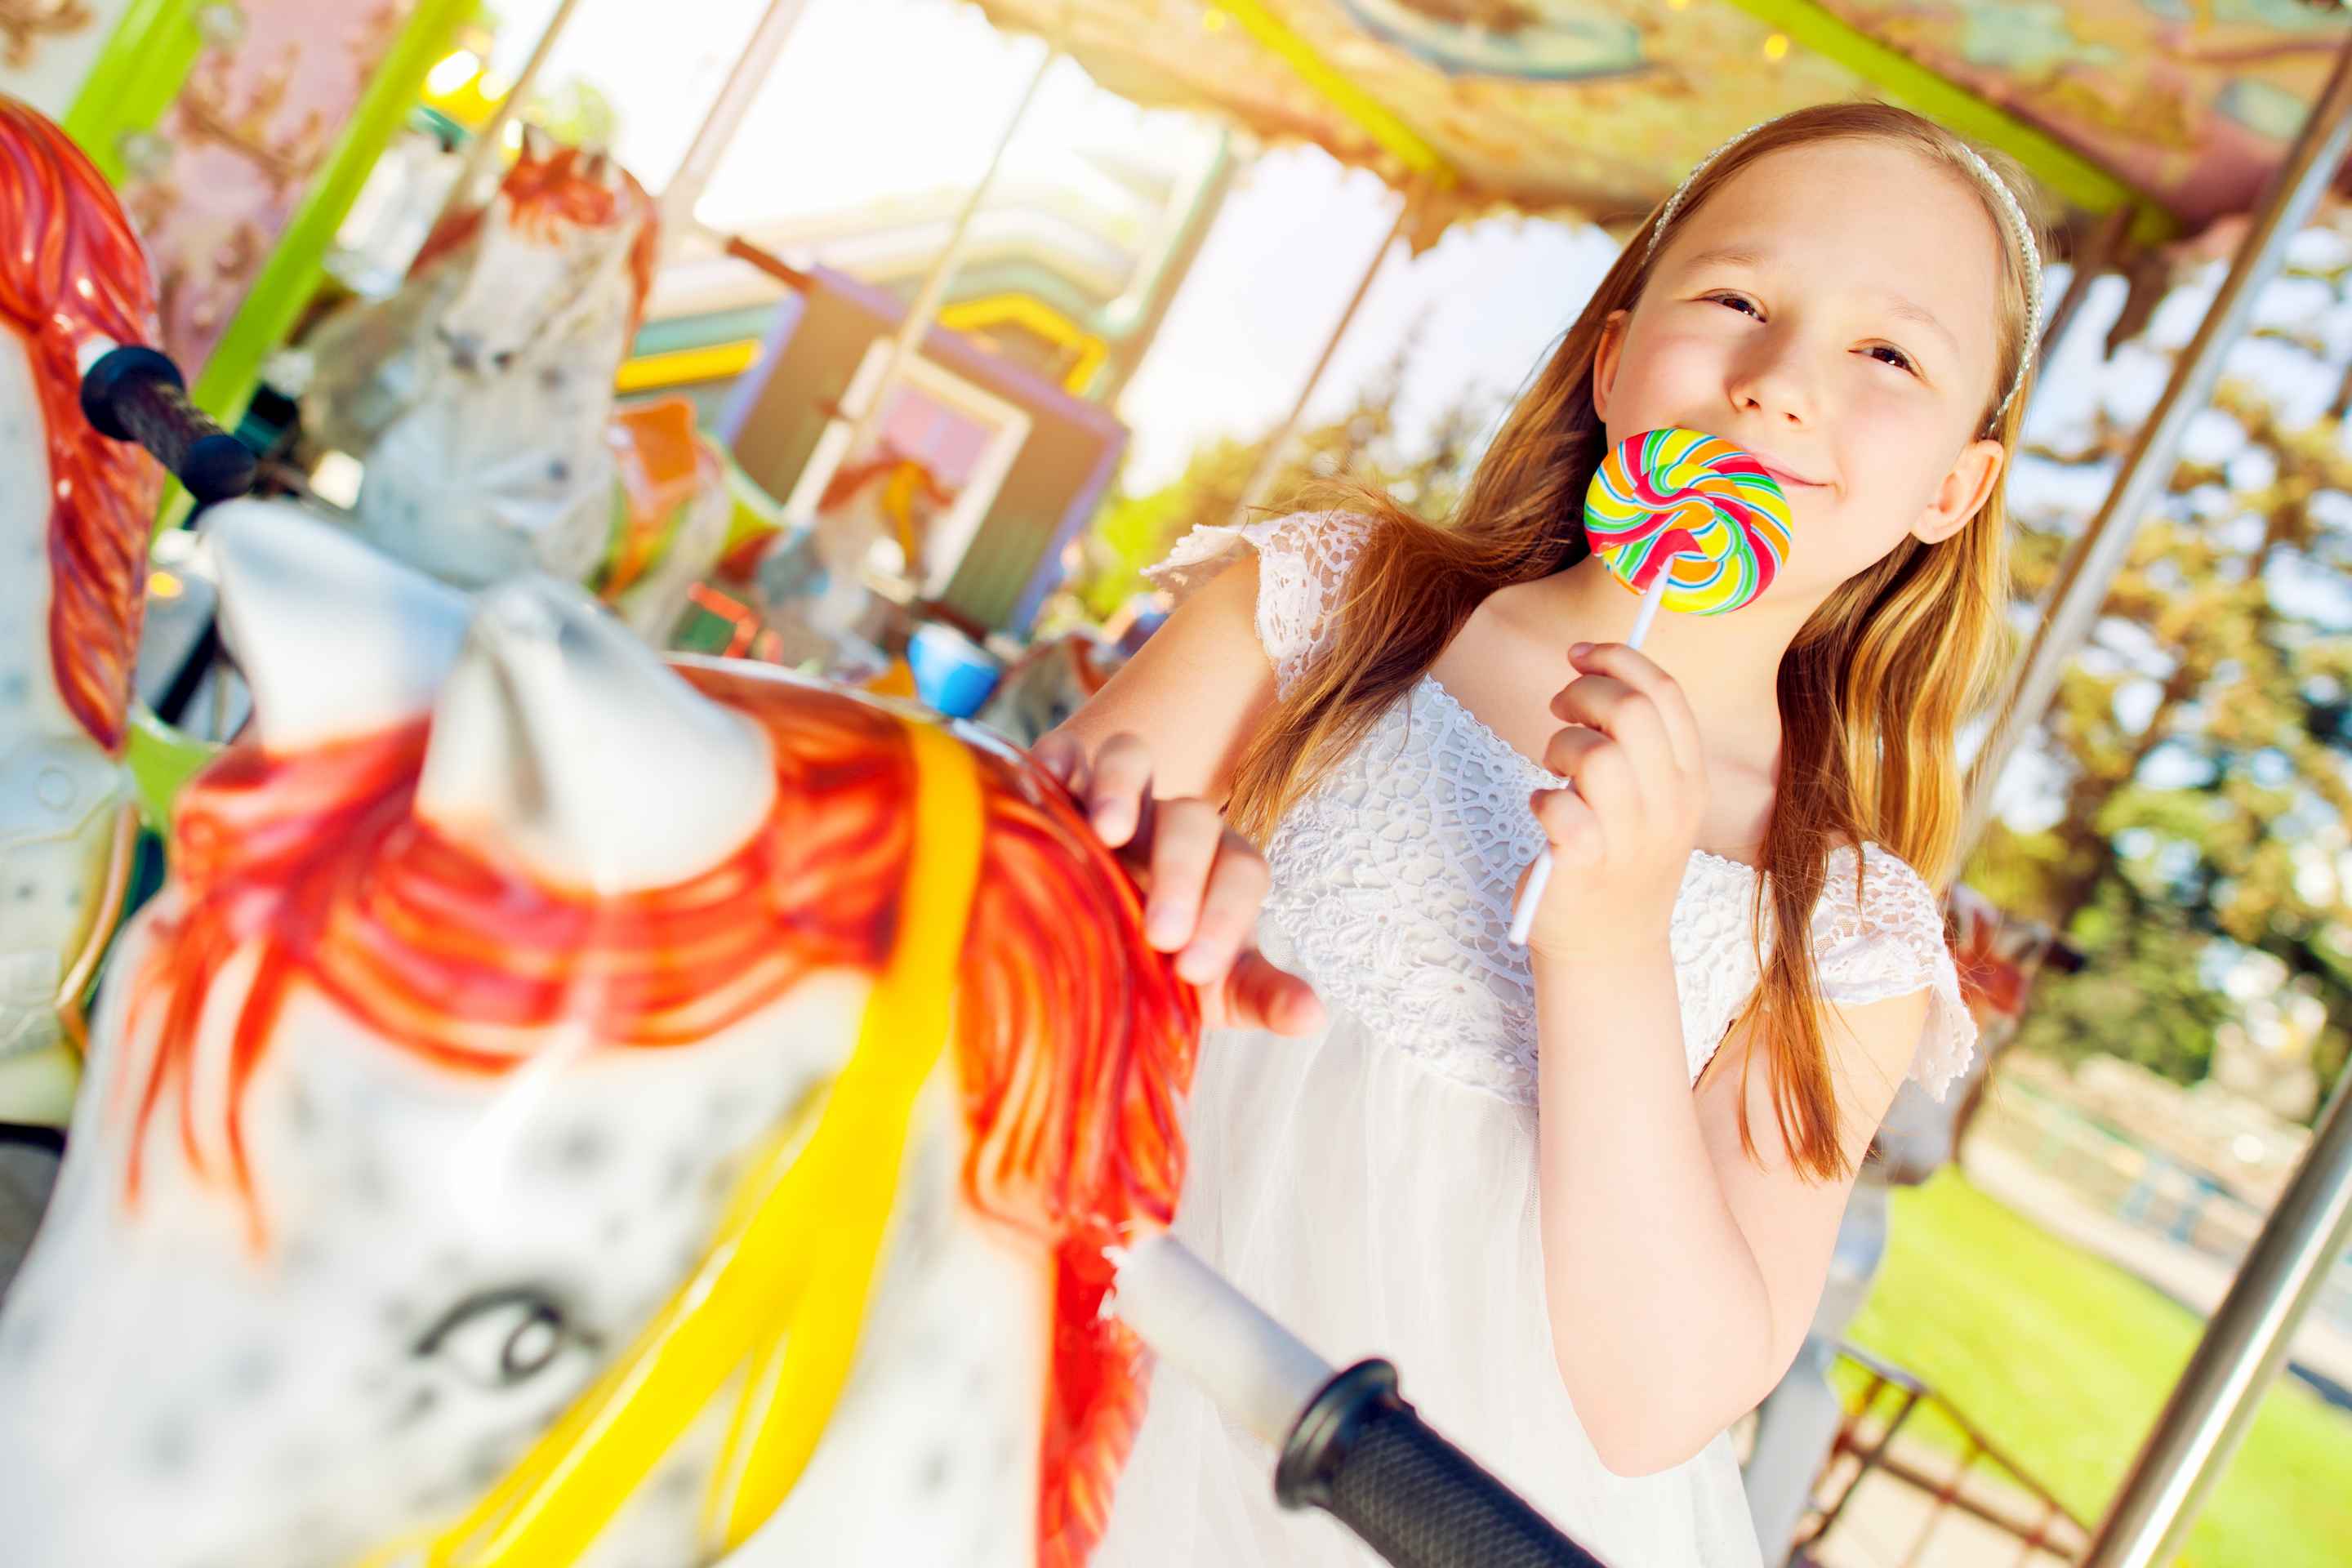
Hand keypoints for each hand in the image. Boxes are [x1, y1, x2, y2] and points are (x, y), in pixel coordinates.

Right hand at [1031, 731, 1325, 1035]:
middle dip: (1182, 872)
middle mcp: (1171, 826)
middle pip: (1192, 819)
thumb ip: (1261, 995)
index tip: (1193, 970)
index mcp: (1220, 867)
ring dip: (1121, 788)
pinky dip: (1056, 759)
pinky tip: (1044, 786)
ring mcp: (1116, 801)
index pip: (1242, 872)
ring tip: (1105, 834)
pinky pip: (1063, 755)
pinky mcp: (1062, 789)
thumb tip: (1313, 1017)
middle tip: (1161, 935)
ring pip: (1132, 759)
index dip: (1226, 915)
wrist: (1100, 947)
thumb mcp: (1215, 988)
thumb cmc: (1166, 965)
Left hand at [1518, 642, 1705, 963]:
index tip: (1580, 654)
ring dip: (1560, 746)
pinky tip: (1544, 811)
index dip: (1619, 659)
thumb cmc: (1619, 860)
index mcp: (1691, 780)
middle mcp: (1670, 806)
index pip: (1666, 694)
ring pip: (1594, 753)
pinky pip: (1556, 804)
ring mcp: (1630, 838)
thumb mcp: (1652, 799)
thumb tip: (1598, 670)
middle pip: (1630, 712)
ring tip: (1554, 770)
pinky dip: (1539, 799)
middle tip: (1559, 709)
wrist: (1608, 949)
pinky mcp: (1585, 864)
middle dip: (1582, 695)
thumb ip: (1640, 742)